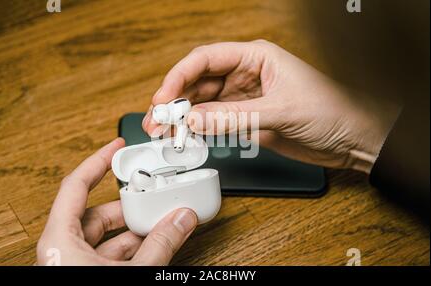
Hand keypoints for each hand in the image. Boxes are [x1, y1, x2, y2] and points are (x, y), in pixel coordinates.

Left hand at [37, 138, 196, 265]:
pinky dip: (137, 247)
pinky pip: (114, 254)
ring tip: (165, 219)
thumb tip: (182, 220)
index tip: (117, 146)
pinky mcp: (89, 275)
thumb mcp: (130, 273)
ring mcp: (77, 264)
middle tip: (155, 191)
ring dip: (139, 228)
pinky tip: (158, 241)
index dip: (98, 161)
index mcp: (60, 240)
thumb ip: (160, 245)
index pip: (76, 185)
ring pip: (110, 236)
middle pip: (100, 212)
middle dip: (132, 203)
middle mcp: (65, 249)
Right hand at [142, 40, 399, 173]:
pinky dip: (200, 130)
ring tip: (165, 132)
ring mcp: (245, 98)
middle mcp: (246, 75)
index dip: (180, 76)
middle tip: (157, 120)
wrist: (353, 139)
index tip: (163, 97)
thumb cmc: (332, 111)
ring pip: (204, 104)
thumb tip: (194, 120)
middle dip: (175, 99)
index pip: (206, 59)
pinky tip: (187, 137)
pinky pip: (215, 122)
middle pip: (199, 82)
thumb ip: (235, 116)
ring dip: (183, 117)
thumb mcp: (281, 111)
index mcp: (256, 57)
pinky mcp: (247, 120)